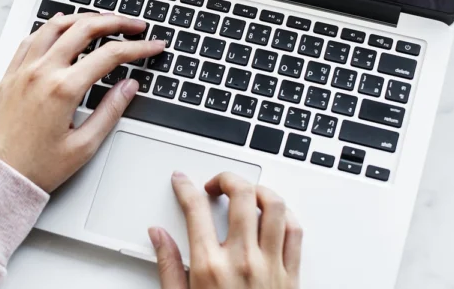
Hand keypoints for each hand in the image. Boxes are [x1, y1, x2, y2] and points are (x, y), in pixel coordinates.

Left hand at [0, 12, 164, 192]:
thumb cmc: (36, 168)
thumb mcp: (83, 146)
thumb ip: (110, 111)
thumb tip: (129, 86)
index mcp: (63, 89)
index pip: (110, 55)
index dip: (138, 47)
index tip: (153, 45)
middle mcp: (42, 72)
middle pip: (85, 29)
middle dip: (116, 22)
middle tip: (135, 25)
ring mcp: (23, 70)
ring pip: (56, 26)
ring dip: (84, 18)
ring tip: (104, 20)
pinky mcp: (10, 74)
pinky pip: (31, 38)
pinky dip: (52, 26)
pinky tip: (62, 25)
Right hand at [149, 172, 301, 288]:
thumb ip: (169, 265)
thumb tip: (159, 235)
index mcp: (209, 267)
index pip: (195, 209)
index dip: (185, 187)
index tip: (182, 181)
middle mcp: (242, 261)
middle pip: (241, 195)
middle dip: (226, 178)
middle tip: (216, 184)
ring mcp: (271, 266)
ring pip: (274, 206)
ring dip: (258, 191)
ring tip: (245, 194)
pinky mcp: (292, 276)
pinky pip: (295, 231)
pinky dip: (285, 215)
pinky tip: (272, 216)